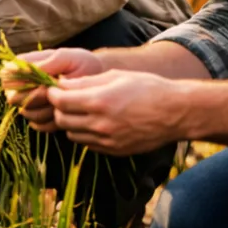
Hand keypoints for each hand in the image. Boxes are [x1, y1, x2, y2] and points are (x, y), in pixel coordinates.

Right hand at [0, 48, 103, 130]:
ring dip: (45, 109)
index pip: (7, 76)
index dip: (21, 82)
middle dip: (35, 96)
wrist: (97, 80)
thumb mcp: (68, 57)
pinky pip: (38, 125)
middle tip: (55, 91)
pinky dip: (51, 121)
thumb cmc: (82, 63)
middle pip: (14, 98)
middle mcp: (24, 85)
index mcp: (25, 66)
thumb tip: (25, 69)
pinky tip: (63, 111)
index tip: (43, 80)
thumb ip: (47, 62)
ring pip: (26, 113)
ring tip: (62, 99)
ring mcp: (32, 103)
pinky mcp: (42, 118)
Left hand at [45, 70, 185, 155]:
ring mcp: (107, 141)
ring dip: (72, 123)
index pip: (59, 101)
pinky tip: (97, 123)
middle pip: (62, 120)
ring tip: (83, 111)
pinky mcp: (114, 151)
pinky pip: (88, 144)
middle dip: (60, 109)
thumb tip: (62, 84)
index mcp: (99, 101)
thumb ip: (86, 82)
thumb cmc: (148, 88)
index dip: (53, 94)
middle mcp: (100, 124)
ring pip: (72, 135)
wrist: (175, 113)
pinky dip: (86, 134)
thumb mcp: (116, 77)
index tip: (55, 89)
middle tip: (67, 100)